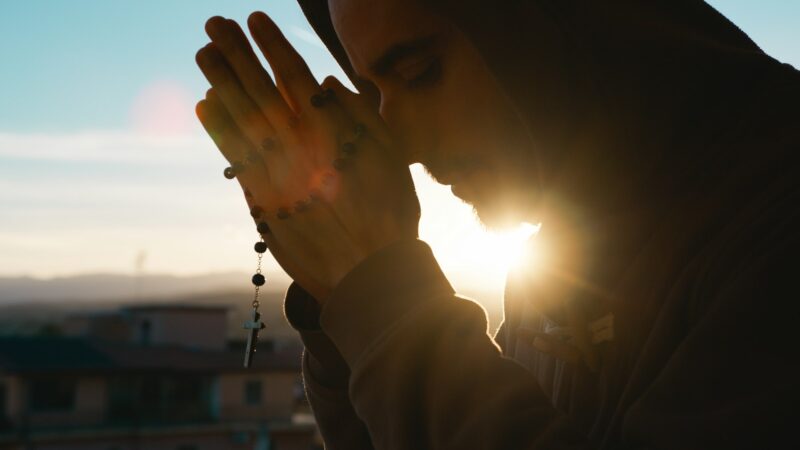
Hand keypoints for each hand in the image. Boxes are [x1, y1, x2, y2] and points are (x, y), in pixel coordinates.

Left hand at [194, 13, 419, 300]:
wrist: (368, 275)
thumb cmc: (390, 217)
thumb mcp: (392, 159)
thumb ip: (361, 114)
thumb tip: (325, 80)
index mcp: (330, 131)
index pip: (292, 75)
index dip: (271, 45)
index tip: (255, 20)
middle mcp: (297, 146)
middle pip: (258, 89)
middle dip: (235, 53)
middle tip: (214, 24)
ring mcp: (274, 173)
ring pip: (239, 118)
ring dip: (220, 81)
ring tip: (204, 53)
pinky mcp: (261, 200)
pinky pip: (234, 156)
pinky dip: (218, 128)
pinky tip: (205, 105)